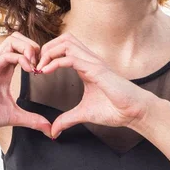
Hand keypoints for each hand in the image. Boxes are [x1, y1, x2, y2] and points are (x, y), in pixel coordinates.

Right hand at [0, 32, 52, 140]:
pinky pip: (7, 54)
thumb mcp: (14, 116)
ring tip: (34, 65)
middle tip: (41, 64)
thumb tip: (49, 129)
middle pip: (18, 37)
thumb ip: (32, 120)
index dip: (37, 55)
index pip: (22, 49)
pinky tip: (29, 70)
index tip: (44, 71)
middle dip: (34, 46)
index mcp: (5, 70)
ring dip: (29, 48)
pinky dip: (22, 58)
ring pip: (12, 39)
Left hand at [34, 32, 153, 138]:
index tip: (36, 70)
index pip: (64, 48)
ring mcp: (93, 63)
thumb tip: (53, 130)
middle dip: (46, 48)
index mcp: (87, 66)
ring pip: (66, 42)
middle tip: (35, 64)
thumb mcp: (84, 114)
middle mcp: (89, 60)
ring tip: (39, 66)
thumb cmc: (116, 109)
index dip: (48, 55)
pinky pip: (71, 58)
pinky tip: (45, 71)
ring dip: (48, 51)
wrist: (135, 112)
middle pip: (64, 38)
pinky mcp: (96, 70)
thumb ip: (67, 119)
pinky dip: (55, 62)